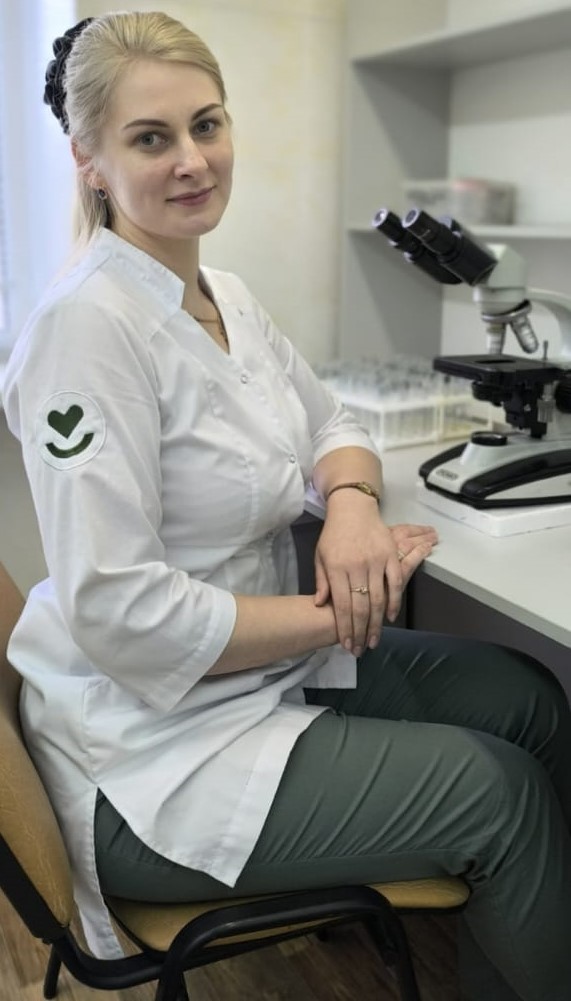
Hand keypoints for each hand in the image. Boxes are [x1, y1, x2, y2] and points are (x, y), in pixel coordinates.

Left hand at [314, 504, 437, 655]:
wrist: (353, 508)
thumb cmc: (333, 534)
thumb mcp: (320, 556)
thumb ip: (322, 581)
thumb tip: (320, 605)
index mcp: (336, 568)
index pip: (341, 605)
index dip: (345, 628)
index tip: (347, 644)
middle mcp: (356, 566)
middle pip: (360, 607)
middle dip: (361, 632)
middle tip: (361, 649)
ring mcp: (376, 561)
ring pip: (378, 599)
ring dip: (377, 624)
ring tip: (374, 641)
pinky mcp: (390, 556)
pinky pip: (395, 583)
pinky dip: (394, 602)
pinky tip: (390, 617)